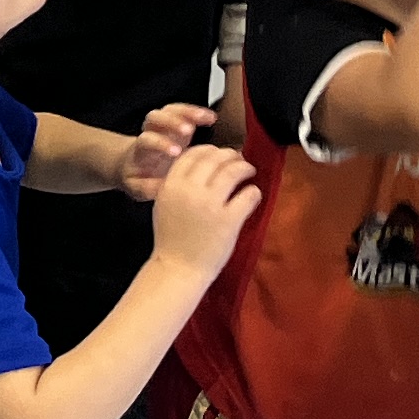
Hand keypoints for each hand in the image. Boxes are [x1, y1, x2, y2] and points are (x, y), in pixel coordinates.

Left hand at [118, 101, 216, 197]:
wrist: (134, 164)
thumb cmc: (138, 177)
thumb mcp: (136, 187)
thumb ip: (146, 188)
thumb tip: (160, 189)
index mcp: (140, 149)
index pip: (147, 140)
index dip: (161, 143)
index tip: (176, 152)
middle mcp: (150, 132)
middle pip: (155, 117)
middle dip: (172, 122)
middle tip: (188, 130)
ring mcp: (163, 126)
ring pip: (170, 111)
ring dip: (187, 112)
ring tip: (206, 118)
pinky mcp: (176, 124)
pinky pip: (184, 112)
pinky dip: (197, 113)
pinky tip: (212, 117)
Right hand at [150, 143, 257, 267]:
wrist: (178, 269)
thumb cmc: (171, 239)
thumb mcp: (165, 204)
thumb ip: (178, 184)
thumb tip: (203, 166)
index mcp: (171, 185)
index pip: (193, 154)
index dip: (209, 150)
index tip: (219, 153)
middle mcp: (190, 190)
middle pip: (214, 159)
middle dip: (229, 155)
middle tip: (238, 159)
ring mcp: (210, 204)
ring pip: (232, 172)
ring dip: (244, 167)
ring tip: (249, 170)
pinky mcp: (229, 220)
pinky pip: (248, 195)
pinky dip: (254, 191)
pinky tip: (254, 193)